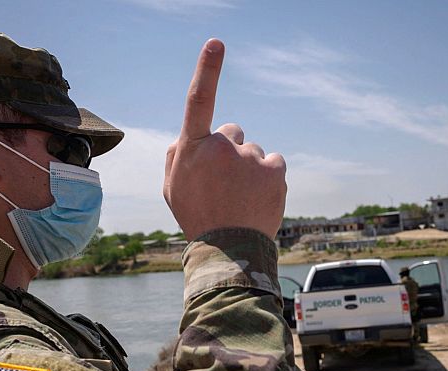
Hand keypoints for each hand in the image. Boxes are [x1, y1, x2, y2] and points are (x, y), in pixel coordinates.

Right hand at [163, 39, 286, 240]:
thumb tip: (190, 137)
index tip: (216, 43)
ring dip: (249, 168)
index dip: (207, 70)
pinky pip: (273, 163)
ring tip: (240, 199)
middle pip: (231, 132)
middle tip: (224, 183)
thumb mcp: (172, 188)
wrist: (230, 251)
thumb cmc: (197, 217)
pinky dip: (268, 177)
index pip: (199, 101)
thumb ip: (178, 156)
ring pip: (253, 151)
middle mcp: (222, 146)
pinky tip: (258, 198)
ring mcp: (251, 157)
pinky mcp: (275, 170)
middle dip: (229, 150)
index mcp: (192, 148)